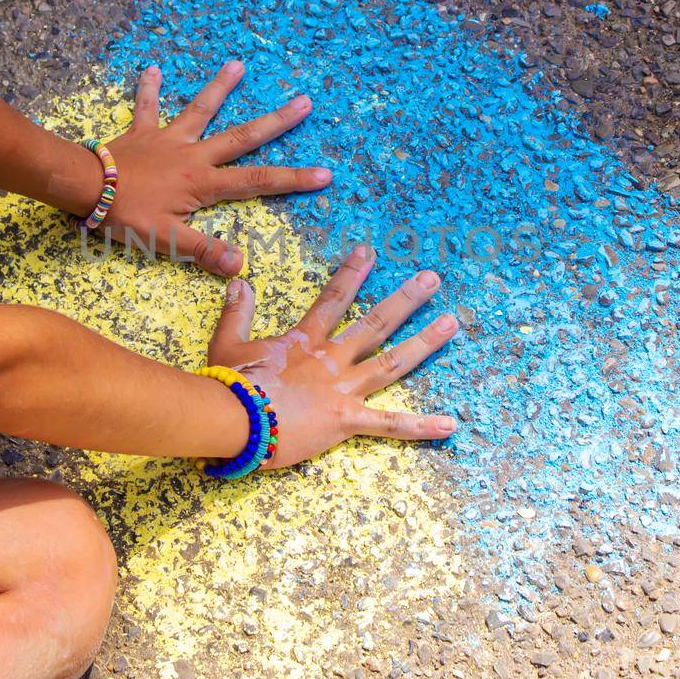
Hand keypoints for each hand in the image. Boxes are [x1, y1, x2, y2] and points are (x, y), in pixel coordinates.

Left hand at [102, 61, 330, 275]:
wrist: (84, 187)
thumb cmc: (126, 216)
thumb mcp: (166, 241)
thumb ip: (204, 252)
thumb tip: (241, 266)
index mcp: (203, 183)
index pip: (257, 183)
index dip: (292, 180)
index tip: (324, 173)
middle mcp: (193, 154)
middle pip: (241, 137)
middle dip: (275, 122)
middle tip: (304, 102)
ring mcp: (167, 139)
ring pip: (199, 110)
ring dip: (219, 88)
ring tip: (238, 64)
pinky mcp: (141, 132)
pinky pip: (146, 106)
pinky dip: (148, 88)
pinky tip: (151, 68)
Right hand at [206, 245, 459, 468]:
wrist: (231, 419)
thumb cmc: (227, 384)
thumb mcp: (227, 342)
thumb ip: (237, 312)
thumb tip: (239, 281)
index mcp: (304, 341)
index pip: (333, 299)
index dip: (351, 274)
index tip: (369, 251)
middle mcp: (330, 360)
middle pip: (375, 324)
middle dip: (405, 299)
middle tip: (432, 278)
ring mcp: (342, 389)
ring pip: (392, 363)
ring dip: (424, 343)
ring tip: (452, 324)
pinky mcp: (346, 421)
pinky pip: (389, 425)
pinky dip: (420, 427)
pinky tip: (449, 424)